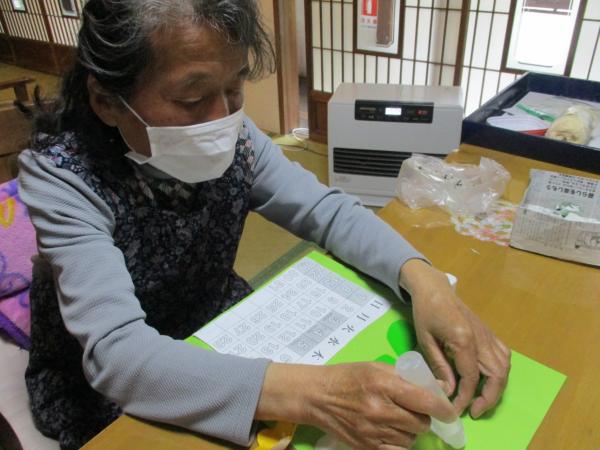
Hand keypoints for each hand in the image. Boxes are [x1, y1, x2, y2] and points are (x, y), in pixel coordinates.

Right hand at [256, 362, 456, 449]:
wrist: (317, 396)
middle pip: (420, 423)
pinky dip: (400, 443)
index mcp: (383, 384)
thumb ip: (404, 376)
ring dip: (411, 430)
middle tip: (416, 410)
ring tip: (399, 419)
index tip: (449, 411)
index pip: (424, 401)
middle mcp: (379, 410)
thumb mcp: (376, 367)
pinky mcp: (366, 447)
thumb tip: (435, 387)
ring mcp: (372, 431)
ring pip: (410, 438)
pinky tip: (392, 432)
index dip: (443, 408)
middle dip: (424, 418)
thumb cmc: (347, 377)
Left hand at [400, 259, 510, 417]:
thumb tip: (447, 392)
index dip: (465, 397)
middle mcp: (482, 338)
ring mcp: (489, 335)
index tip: (454, 409)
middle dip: (488, 398)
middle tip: (474, 411)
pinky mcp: (490, 333)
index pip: (471, 377)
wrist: (434, 288)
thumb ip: (438, 366)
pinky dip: (500, 373)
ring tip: (481, 400)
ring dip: (497, 387)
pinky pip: (503, 356)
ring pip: (504, 367)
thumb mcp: (425, 340)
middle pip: (497, 375)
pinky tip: (488, 380)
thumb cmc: (425, 312)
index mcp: (464, 339)